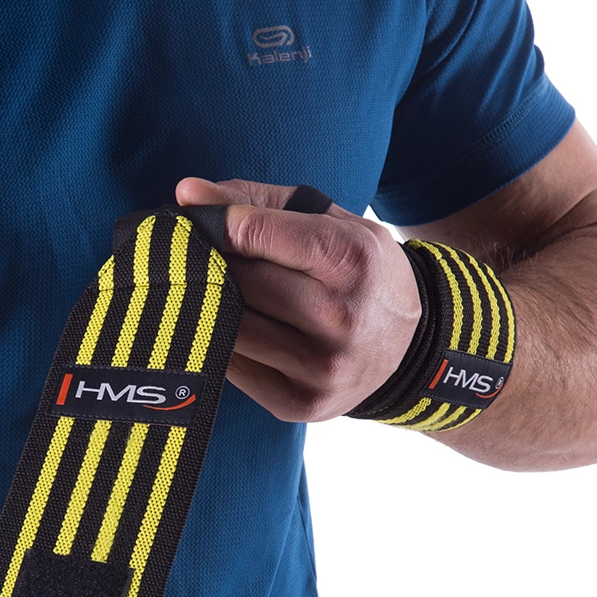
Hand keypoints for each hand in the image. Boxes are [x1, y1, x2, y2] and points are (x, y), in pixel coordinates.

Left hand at [175, 177, 421, 421]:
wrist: (411, 346)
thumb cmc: (359, 273)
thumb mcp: (330, 222)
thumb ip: (257, 202)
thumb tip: (186, 192)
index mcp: (352, 259)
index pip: (256, 234)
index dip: (218, 225)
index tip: (199, 221)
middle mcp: (340, 317)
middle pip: (239, 282)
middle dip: (214, 266)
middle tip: (200, 257)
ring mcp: (321, 367)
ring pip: (230, 328)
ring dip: (211, 308)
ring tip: (217, 293)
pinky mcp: (300, 404)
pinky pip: (233, 367)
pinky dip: (223, 345)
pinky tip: (232, 331)